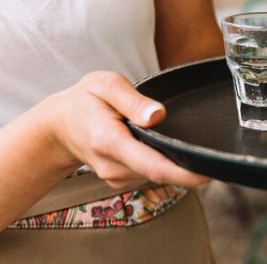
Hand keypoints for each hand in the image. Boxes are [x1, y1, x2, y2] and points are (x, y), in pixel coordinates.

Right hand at [41, 71, 210, 188]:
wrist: (59, 126)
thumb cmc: (85, 100)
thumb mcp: (105, 85)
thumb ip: (133, 100)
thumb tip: (158, 115)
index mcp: (109, 141)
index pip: (153, 165)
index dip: (183, 173)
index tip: (207, 173)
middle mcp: (113, 166)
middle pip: (160, 171)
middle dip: (184, 160)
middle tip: (201, 141)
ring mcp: (116, 177)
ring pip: (157, 172)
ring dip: (168, 156)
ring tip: (157, 130)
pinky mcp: (122, 180)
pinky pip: (150, 172)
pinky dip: (158, 158)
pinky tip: (150, 141)